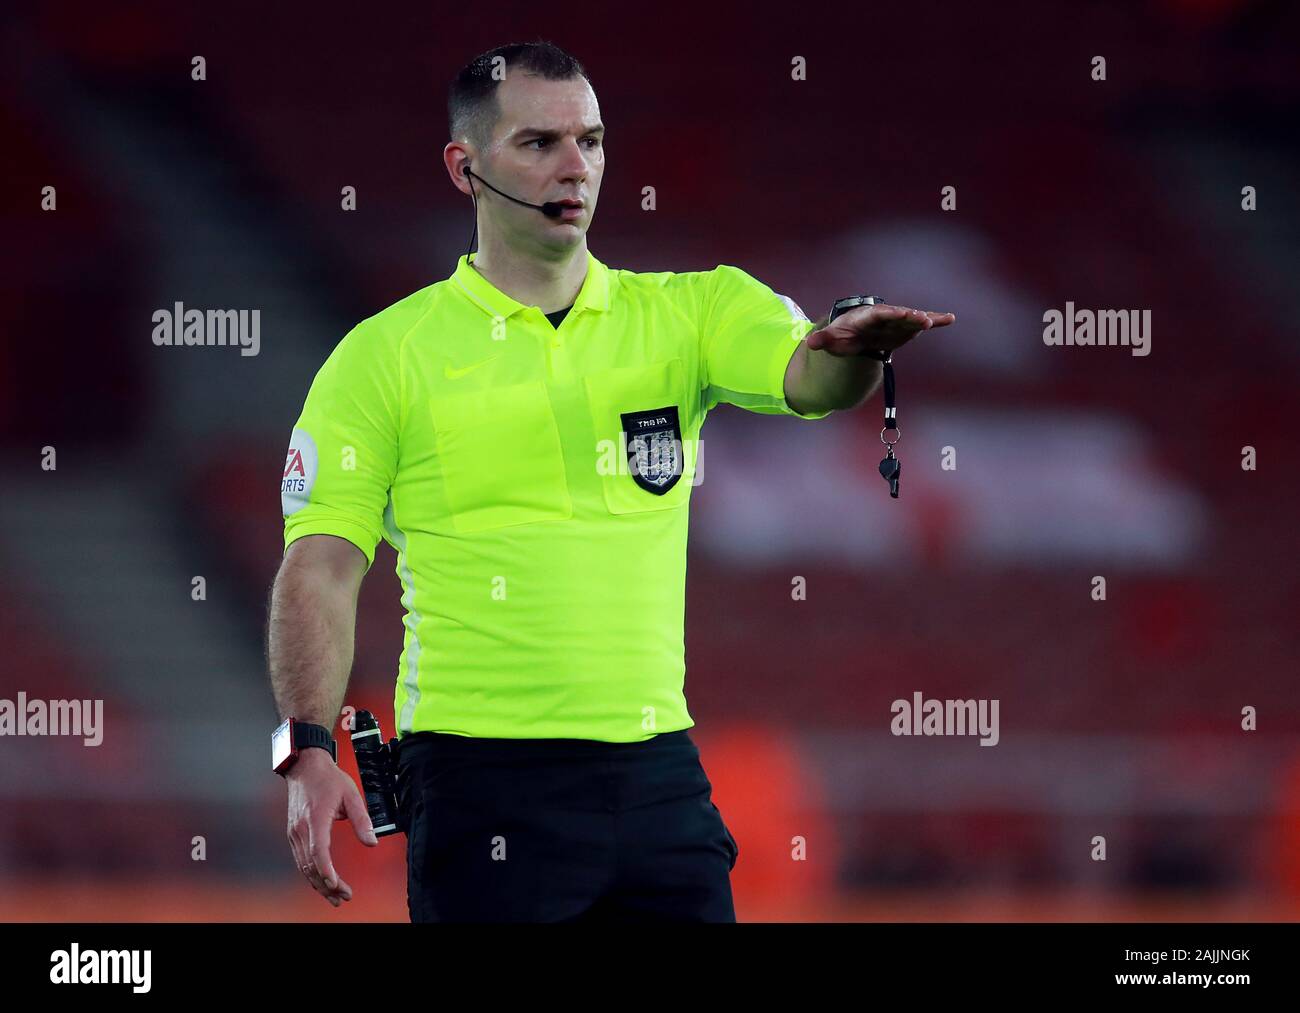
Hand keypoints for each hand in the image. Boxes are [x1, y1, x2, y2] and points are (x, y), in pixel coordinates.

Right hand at [285, 747, 377, 906]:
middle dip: (327, 885)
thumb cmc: (328, 779)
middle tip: (344, 897)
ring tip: (335, 897)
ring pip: (303, 866)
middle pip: (310, 865)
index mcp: (315, 819)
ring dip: (318, 883)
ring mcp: (294, 833)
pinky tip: (321, 882)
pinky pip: (300, 859)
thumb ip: (362, 820)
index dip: (326, 870)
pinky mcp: (293, 834)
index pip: (319, 851)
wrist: (304, 767)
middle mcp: (300, 829)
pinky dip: (310, 874)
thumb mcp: (351, 795)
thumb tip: (372, 843)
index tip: (336, 884)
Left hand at [805, 304, 954, 356]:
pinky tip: (950, 319)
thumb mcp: (831, 340)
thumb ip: (822, 340)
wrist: (852, 336)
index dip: (890, 314)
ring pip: (911, 319)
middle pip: (898, 315)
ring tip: (940, 319)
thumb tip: (810, 342)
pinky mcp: (904, 328)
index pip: (879, 314)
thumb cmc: (841, 337)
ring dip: (925, 319)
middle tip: (924, 320)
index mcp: (866, 316)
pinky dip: (934, 321)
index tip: (902, 313)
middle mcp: (883, 316)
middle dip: (911, 317)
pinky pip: (920, 324)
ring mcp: (896, 322)